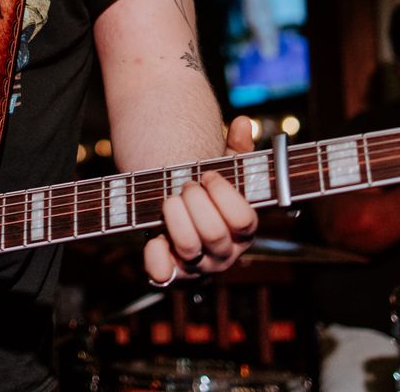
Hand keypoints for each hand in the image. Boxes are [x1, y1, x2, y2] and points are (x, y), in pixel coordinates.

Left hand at [142, 116, 258, 286]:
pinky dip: (156, 254)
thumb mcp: (224, 170)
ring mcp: (198, 268)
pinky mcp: (171, 276)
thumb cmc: (206, 194)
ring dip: (176, 218)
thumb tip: (243, 122)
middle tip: (184, 185)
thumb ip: (237, 148)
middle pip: (214, 233)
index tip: (208, 175)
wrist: (179, 220)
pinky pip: (164, 273)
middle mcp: (225, 254)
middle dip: (195, 201)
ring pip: (190, 249)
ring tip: (169, 199)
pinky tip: (155, 235)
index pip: (244, 221)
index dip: (224, 194)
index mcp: (243, 231)